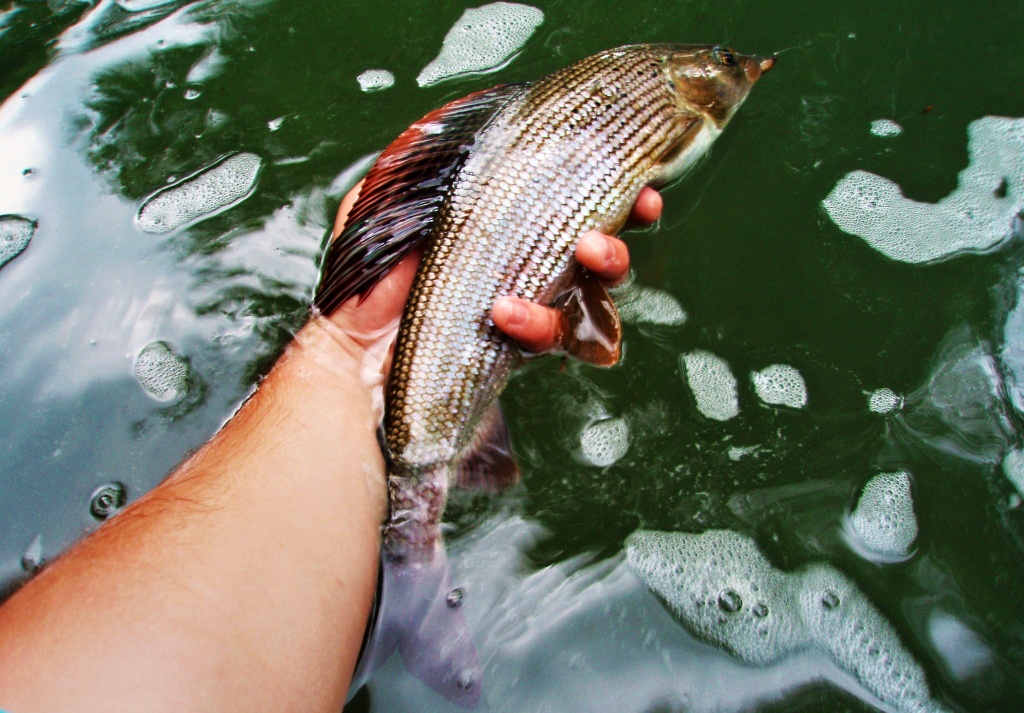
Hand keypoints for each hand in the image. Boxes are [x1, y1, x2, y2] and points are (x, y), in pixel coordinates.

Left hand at [320, 182, 662, 372]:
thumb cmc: (370, 279)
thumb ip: (425, 162)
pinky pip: (553, 340)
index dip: (621, 198)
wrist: (351, 350)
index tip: (643, 188)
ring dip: (589, 284)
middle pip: (602, 261)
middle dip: (614, 248)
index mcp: (511, 229)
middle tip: (598, 242)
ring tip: (570, 262)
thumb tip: (461, 116)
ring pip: (591, 303)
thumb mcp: (389, 204)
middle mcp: (530, 272)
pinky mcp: (517, 353)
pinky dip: (538, 323)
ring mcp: (528, 314)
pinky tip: (505, 311)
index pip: (578, 208)